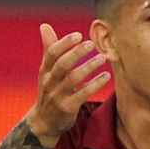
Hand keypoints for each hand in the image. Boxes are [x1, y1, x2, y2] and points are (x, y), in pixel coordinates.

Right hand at [25, 23, 110, 145]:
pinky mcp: (67, 108)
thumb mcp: (46, 71)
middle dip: (76, 53)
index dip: (64, 43)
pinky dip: (95, 84)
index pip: (51, 54)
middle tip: (91, 44)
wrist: (43, 123)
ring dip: (88, 67)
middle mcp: (49, 82)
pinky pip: (82, 94)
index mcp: (44, 71)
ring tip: (102, 59)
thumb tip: (45, 26)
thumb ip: (48, 49)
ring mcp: (57, 96)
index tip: (78, 35)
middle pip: (62, 64)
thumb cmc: (49, 91)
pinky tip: (106, 77)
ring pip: (73, 79)